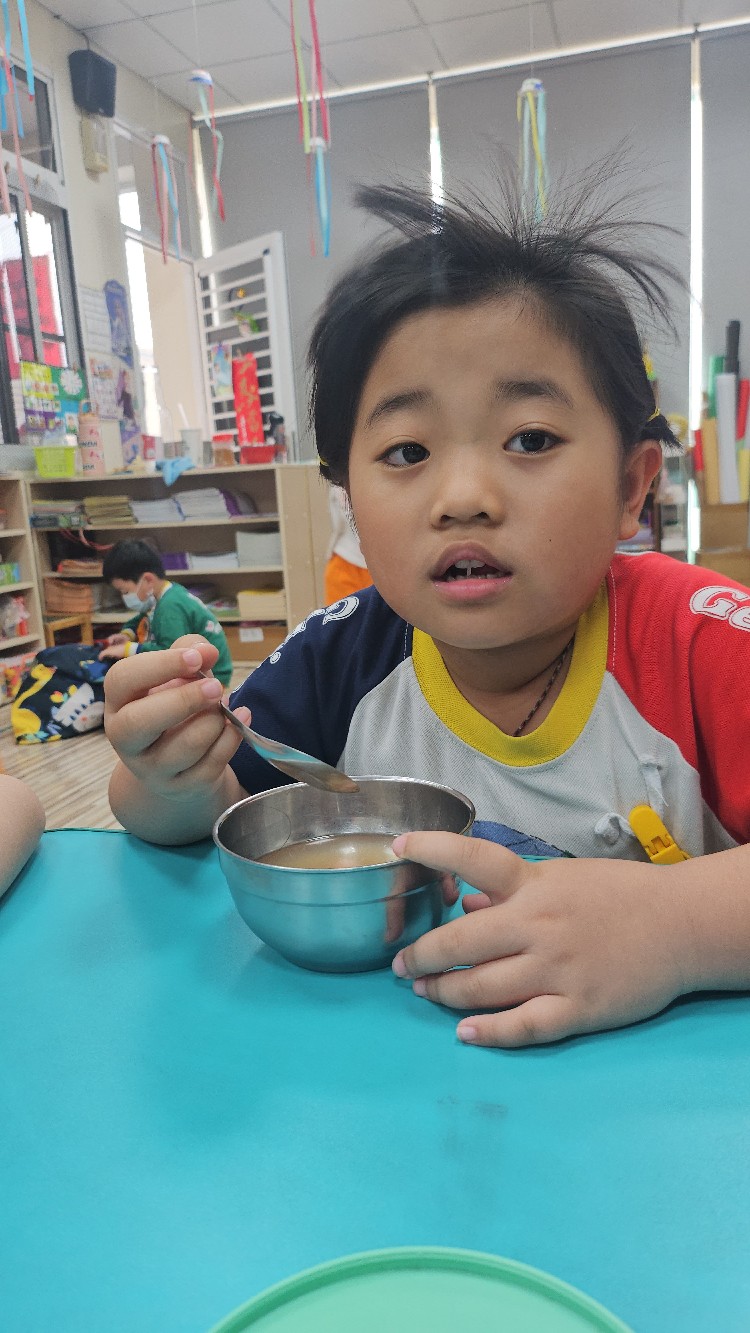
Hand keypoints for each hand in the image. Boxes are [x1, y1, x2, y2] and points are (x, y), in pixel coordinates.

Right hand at [104, 634, 244, 803]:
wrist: (178, 764)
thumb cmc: (173, 707)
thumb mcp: (174, 676)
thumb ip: (188, 653)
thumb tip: (206, 651)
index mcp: (118, 703)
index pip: (122, 680)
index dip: (160, 665)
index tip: (196, 658)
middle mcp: (127, 740)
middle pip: (140, 722)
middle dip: (184, 700)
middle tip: (215, 687)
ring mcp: (153, 769)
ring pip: (185, 746)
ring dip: (213, 721)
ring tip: (222, 705)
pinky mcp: (182, 787)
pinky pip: (212, 764)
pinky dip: (231, 738)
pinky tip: (237, 722)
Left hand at [391, 832, 688, 1047]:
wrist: (681, 926)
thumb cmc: (620, 895)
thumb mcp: (563, 878)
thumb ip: (512, 890)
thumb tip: (467, 902)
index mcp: (535, 885)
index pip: (474, 859)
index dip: (432, 849)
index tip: (399, 849)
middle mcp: (538, 926)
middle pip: (462, 941)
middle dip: (422, 955)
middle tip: (401, 965)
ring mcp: (557, 970)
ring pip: (482, 987)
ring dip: (444, 991)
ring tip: (425, 991)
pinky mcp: (578, 1007)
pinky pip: (522, 1025)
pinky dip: (488, 1031)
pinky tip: (464, 1031)